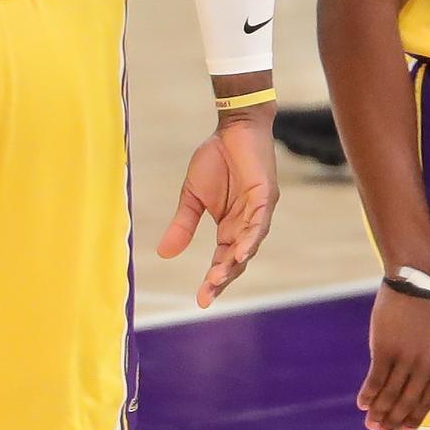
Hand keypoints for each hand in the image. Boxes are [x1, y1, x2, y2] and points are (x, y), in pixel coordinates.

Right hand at [157, 111, 277, 307]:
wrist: (232, 128)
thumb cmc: (216, 159)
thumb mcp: (192, 197)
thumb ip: (183, 225)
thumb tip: (163, 254)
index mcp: (230, 227)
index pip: (223, 260)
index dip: (213, 280)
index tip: (200, 300)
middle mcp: (247, 224)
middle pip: (237, 260)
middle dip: (222, 278)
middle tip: (207, 295)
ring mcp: (259, 212)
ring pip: (248, 245)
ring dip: (234, 263)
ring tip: (218, 278)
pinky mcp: (265, 196)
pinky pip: (259, 223)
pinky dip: (250, 239)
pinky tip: (241, 253)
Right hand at [358, 282, 429, 429]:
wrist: (416, 284)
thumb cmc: (428, 314)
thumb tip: (415, 393)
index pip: (427, 401)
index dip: (413, 419)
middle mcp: (426, 366)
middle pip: (407, 402)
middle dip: (393, 421)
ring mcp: (406, 358)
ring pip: (390, 394)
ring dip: (378, 411)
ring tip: (370, 423)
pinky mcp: (385, 349)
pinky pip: (376, 379)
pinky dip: (368, 394)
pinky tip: (362, 404)